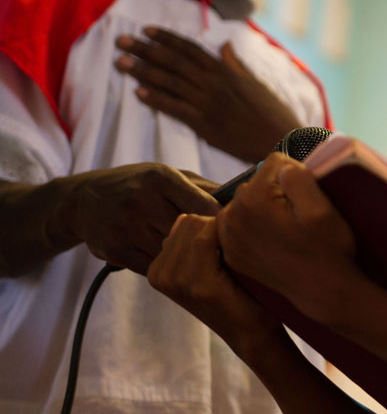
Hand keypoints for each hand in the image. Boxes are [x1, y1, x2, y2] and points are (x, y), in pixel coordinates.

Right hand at [61, 163, 220, 273]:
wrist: (84, 200)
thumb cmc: (139, 186)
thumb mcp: (168, 176)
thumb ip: (205, 188)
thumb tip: (244, 199)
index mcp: (161, 178)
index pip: (204, 205)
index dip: (222, 222)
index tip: (232, 232)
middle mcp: (142, 199)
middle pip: (190, 232)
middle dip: (204, 242)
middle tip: (218, 250)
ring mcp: (126, 226)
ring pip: (173, 253)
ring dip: (184, 257)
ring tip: (194, 256)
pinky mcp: (115, 249)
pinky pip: (153, 267)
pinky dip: (164, 267)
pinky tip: (169, 262)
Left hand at [114, 26, 302, 161]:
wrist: (282, 139)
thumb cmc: (273, 112)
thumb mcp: (256, 83)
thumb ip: (236, 64)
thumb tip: (225, 45)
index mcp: (227, 72)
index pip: (191, 50)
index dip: (167, 39)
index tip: (146, 30)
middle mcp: (215, 84)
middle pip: (174, 62)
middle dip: (146, 50)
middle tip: (121, 41)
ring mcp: (209, 104)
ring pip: (171, 83)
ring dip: (144, 71)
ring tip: (121, 62)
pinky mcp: (206, 125)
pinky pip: (177, 109)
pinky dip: (157, 100)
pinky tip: (139, 92)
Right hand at [148, 214, 283, 353]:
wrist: (252, 331)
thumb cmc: (238, 288)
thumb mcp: (209, 258)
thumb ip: (199, 231)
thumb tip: (214, 189)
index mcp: (158, 266)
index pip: (181, 219)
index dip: (211, 223)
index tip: (228, 240)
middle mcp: (159, 272)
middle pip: (189, 219)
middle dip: (216, 227)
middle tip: (233, 253)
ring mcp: (174, 279)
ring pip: (198, 225)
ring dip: (224, 235)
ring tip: (234, 261)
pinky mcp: (195, 283)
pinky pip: (207, 237)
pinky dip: (227, 240)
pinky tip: (236, 262)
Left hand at [216, 153, 364, 325]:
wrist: (323, 292)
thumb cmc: (328, 249)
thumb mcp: (321, 207)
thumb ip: (297, 176)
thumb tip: (281, 166)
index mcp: (254, 199)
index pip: (275, 163)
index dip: (297, 177)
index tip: (306, 201)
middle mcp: (232, 216)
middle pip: (258, 183)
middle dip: (277, 193)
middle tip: (297, 219)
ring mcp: (228, 237)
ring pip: (248, 203)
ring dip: (264, 209)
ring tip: (285, 232)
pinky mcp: (231, 253)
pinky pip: (240, 225)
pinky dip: (254, 228)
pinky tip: (272, 243)